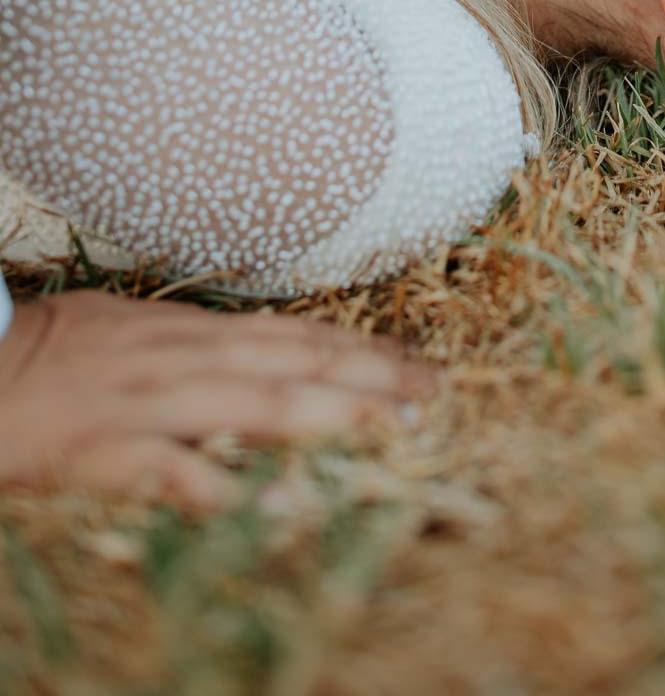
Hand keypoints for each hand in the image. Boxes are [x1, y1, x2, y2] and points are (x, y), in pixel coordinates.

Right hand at [0, 290, 434, 510]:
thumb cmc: (60, 348)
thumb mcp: (141, 330)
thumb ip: (203, 348)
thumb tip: (265, 356)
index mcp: (193, 333)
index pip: (297, 336)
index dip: (360, 349)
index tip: (417, 362)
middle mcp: (184, 359)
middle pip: (295, 362)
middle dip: (369, 377)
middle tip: (433, 392)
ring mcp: (148, 401)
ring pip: (253, 401)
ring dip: (328, 414)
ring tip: (387, 428)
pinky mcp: (104, 450)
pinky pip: (166, 470)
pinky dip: (216, 484)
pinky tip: (264, 505)